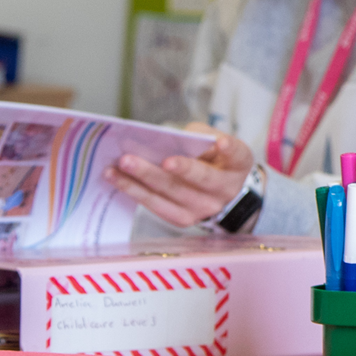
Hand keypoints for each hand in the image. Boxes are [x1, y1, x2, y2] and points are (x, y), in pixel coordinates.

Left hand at [103, 123, 253, 227]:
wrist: (216, 190)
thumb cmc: (211, 156)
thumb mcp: (213, 140)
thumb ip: (197, 136)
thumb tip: (165, 139)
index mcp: (238, 165)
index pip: (237, 155)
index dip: (229, 149)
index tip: (219, 143)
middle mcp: (226, 190)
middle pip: (198, 179)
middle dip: (164, 168)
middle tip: (133, 158)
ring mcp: (205, 208)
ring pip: (172, 194)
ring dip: (140, 180)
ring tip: (117, 167)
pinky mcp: (185, 219)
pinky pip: (158, 207)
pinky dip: (136, 192)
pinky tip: (117, 179)